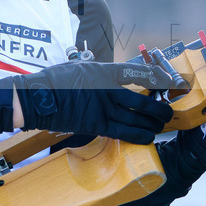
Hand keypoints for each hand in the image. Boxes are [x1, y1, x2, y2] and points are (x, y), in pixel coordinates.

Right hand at [14, 62, 173, 143]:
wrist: (37, 98)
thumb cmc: (56, 80)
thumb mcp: (81, 67)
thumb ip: (100, 72)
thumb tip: (113, 76)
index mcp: (105, 71)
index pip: (138, 73)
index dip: (156, 77)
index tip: (168, 81)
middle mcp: (108, 89)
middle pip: (143, 101)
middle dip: (159, 108)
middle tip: (168, 112)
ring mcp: (103, 108)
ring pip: (137, 118)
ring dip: (152, 124)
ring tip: (160, 126)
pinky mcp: (96, 125)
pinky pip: (123, 132)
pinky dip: (138, 135)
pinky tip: (148, 137)